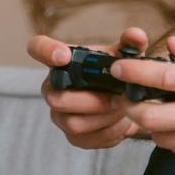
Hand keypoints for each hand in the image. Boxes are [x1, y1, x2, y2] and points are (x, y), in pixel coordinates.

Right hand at [27, 25, 149, 149]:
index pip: (38, 48)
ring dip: (103, 118)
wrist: (130, 101)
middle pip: (55, 98)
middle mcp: (53, 87)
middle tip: (117, 98)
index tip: (64, 56)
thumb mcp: (126, 56)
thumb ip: (131, 43)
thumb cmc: (119, 72)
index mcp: (62, 60)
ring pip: (73, 123)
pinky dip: (108, 132)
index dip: (45, 51)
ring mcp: (60, 114)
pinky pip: (85, 139)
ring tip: (124, 110)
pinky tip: (122, 123)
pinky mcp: (73, 136)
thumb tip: (136, 35)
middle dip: (90, 100)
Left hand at [114, 37, 174, 168]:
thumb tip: (173, 48)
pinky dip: (173, 138)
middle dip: (133, 106)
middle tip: (129, 97)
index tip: (118, 68)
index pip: (164, 75)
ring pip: (162, 137)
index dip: (134, 71)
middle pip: (152, 115)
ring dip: (152, 124)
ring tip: (158, 109)